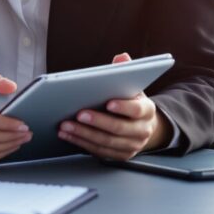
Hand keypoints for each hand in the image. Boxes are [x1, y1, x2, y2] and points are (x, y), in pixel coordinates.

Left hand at [57, 52, 171, 160]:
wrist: (142, 126)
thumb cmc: (132, 102)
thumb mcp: (132, 85)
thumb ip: (126, 70)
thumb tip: (121, 57)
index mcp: (147, 111)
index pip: (137, 110)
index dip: (123, 107)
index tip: (108, 103)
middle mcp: (142, 131)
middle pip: (119, 129)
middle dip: (97, 122)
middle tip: (78, 114)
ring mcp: (131, 146)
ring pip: (106, 142)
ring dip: (84, 134)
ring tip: (66, 125)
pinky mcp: (119, 156)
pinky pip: (99, 151)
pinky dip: (81, 143)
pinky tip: (68, 135)